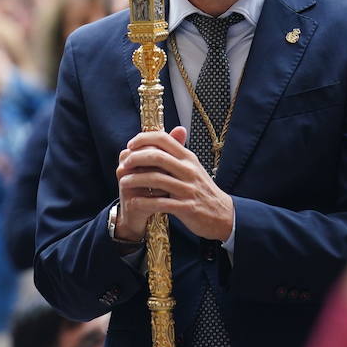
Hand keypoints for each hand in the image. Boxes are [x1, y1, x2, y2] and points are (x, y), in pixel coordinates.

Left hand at [115, 127, 234, 241]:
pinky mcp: (186, 207)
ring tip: (123, 182)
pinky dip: (143, 202)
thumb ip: (177, 152)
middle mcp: (188, 170)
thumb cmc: (202, 189)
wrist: (223, 215)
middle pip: (157, 156)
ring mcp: (188, 189)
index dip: (143, 139)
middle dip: (135, 158)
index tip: (130, 145)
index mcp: (188, 158)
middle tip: (124, 164)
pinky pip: (160, 203)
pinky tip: (133, 202)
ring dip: (135, 180)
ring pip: (156, 179)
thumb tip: (168, 131)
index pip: (163, 139)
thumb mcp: (193, 167)